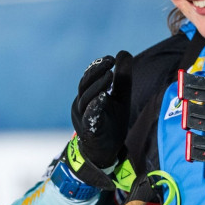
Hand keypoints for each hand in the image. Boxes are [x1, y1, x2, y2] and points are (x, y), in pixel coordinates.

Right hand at [70, 50, 132, 168]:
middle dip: (96, 72)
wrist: (106, 151)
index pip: (88, 77)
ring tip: (109, 76)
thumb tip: (123, 52)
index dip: (97, 67)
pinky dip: (95, 106)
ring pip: (85, 99)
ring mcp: (82, 118)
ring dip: (97, 86)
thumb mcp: (120, 97)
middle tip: (109, 62)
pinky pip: (90, 117)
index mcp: (86, 95)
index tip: (110, 59)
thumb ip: (122, 77)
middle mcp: (80, 105)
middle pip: (84, 85)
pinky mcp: (89, 131)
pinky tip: (104, 97)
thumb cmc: (111, 121)